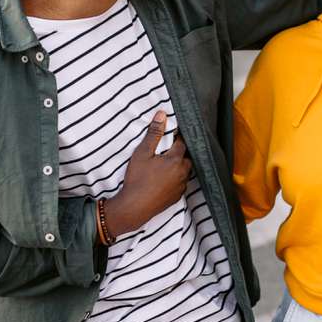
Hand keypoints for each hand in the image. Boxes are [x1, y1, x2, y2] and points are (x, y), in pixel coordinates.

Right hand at [104, 111, 189, 236]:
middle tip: (168, 149)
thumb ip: (154, 134)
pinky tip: (166, 178)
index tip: (171, 136)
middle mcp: (182, 173)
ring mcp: (181, 186)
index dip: (176, 138)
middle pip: (186, 158)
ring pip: (185, 171)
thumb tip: (162, 115)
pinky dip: (176, 179)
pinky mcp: (177, 197)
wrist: (134, 207)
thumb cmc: (137, 179)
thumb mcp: (142, 153)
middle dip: (180, 152)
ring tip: (167, 163)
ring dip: (179, 166)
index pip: (182, 144)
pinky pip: (181, 184)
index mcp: (176, 160)